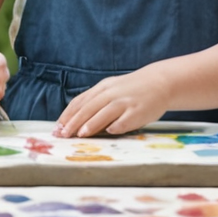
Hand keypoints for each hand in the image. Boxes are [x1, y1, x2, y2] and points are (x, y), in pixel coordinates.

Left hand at [55, 67, 171, 136]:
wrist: (160, 82)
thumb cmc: (131, 90)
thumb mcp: (111, 89)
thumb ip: (95, 101)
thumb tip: (75, 119)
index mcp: (103, 88)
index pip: (80, 101)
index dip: (68, 115)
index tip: (57, 127)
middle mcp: (112, 93)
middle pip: (89, 107)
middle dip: (74, 122)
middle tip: (63, 134)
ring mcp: (125, 101)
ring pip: (105, 112)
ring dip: (92, 123)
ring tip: (80, 134)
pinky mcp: (138, 111)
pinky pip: (126, 119)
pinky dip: (117, 126)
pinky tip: (110, 132)